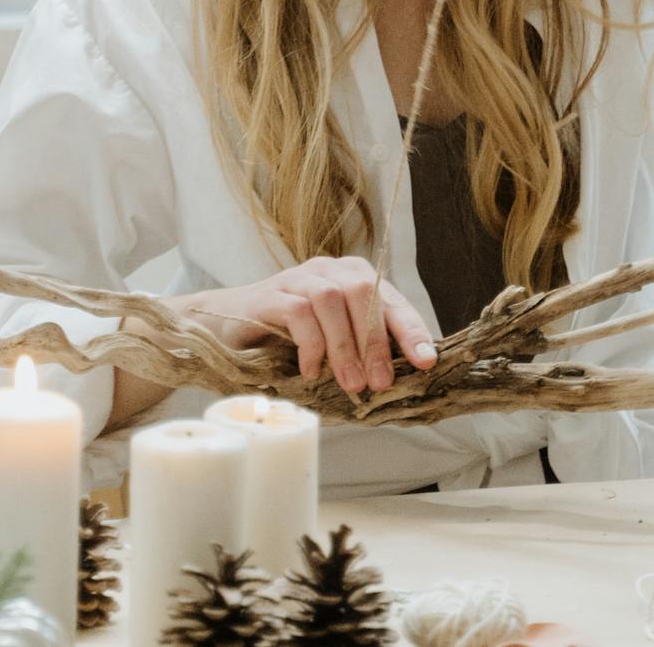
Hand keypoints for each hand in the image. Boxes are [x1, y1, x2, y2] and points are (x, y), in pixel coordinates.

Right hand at [181, 256, 436, 394]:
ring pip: (331, 302)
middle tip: (380, 382)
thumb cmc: (289, 336)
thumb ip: (362, 345)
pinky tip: (312, 371)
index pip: (390, 298)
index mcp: (353, 277)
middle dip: (376, 341)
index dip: (410, 329)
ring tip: (351, 383)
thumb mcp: (333, 339)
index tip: (426, 361)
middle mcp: (329, 270)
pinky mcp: (270, 295)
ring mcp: (297, 279)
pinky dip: (311, 344)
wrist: (227, 325)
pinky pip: (298, 313)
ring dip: (345, 347)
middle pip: (363, 294)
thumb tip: (401, 375)